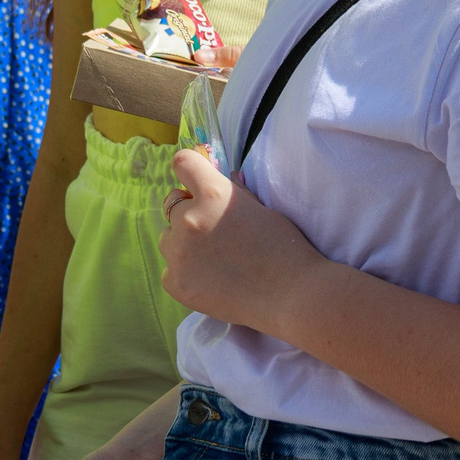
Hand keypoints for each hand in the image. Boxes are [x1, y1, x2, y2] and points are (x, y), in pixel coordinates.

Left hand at [158, 148, 323, 330]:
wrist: (291, 297)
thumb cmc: (284, 248)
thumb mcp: (261, 208)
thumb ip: (235, 191)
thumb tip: (222, 176)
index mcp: (213, 194)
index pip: (182, 163)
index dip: (190, 169)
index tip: (196, 180)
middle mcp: (189, 219)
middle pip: (172, 204)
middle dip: (189, 211)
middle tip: (214, 229)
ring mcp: (179, 253)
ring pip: (167, 238)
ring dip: (183, 242)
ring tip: (213, 258)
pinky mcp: (176, 283)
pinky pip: (170, 269)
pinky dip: (185, 271)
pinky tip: (211, 279)